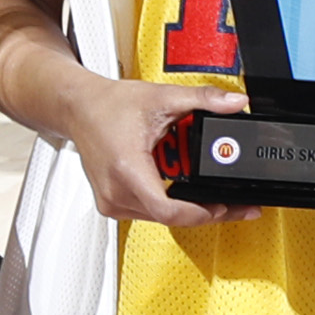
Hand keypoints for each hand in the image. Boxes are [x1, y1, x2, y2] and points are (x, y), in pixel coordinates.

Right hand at [72, 73, 251, 227]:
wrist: (79, 108)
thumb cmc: (110, 105)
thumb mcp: (163, 97)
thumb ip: (204, 99)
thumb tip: (235, 103)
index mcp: (128, 170)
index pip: (170, 211)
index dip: (202, 213)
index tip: (225, 206)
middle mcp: (117, 192)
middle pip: (171, 217)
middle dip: (205, 210)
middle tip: (233, 202)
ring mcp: (112, 202)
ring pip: (161, 217)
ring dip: (187, 207)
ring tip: (210, 192)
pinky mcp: (112, 204)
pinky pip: (149, 212)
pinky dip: (169, 202)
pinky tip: (183, 189)